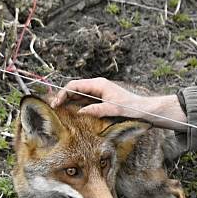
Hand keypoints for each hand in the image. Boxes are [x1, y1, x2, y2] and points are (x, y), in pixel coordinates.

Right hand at [52, 77, 186, 129]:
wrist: (144, 110)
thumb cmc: (131, 108)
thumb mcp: (114, 109)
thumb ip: (97, 109)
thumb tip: (80, 111)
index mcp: (99, 84)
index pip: (75, 86)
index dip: (62, 93)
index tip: (56, 104)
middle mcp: (97, 85)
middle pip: (74, 88)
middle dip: (62, 96)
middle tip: (52, 108)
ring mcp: (98, 92)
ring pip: (78, 94)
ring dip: (68, 101)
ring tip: (58, 111)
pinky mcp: (100, 98)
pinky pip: (84, 99)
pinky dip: (76, 104)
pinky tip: (71, 112)